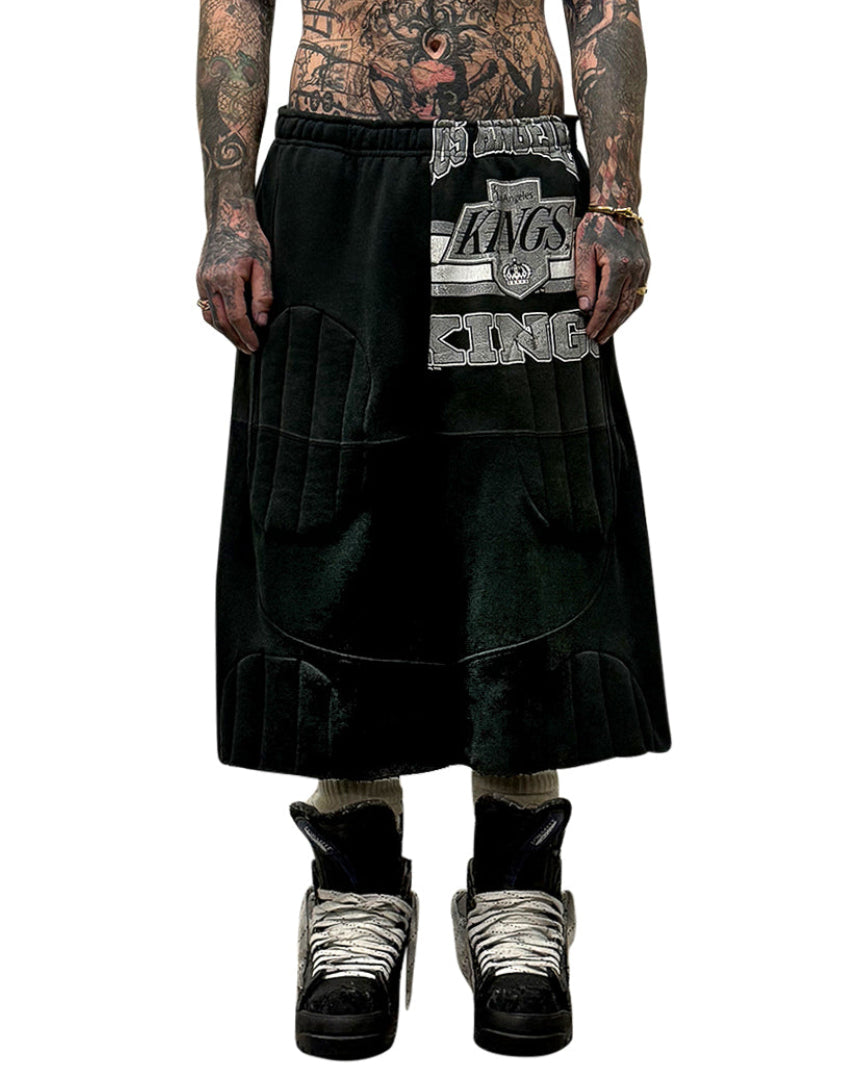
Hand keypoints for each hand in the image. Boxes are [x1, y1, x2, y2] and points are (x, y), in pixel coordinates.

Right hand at [196, 198, 272, 353]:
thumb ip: (263, 295)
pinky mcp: (200, 279)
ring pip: (211, 317)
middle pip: (222, 321)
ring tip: (240, 342)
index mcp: (227, 278)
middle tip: (250, 350)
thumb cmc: (250, 239)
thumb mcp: (264, 265)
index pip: (237, 316)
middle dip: (236, 338)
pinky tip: (228, 327)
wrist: (227, 218)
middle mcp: (210, 281)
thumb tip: (261, 322)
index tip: (256, 346)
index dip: (247, 334)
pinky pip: (206, 306)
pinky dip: (216, 320)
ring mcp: (202, 281)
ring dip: (225, 333)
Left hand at [574, 212, 649, 344]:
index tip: (590, 332)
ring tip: (608, 331)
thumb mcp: (582, 250)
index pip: (607, 304)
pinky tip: (620, 314)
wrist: (619, 206)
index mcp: (618, 266)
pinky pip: (638, 293)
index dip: (598, 322)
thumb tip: (586, 306)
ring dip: (621, 320)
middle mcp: (635, 270)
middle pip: (623, 308)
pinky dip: (629, 307)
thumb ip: (584, 280)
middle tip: (599, 339)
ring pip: (633, 303)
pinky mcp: (645, 266)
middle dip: (610, 326)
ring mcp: (643, 269)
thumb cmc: (597, 225)